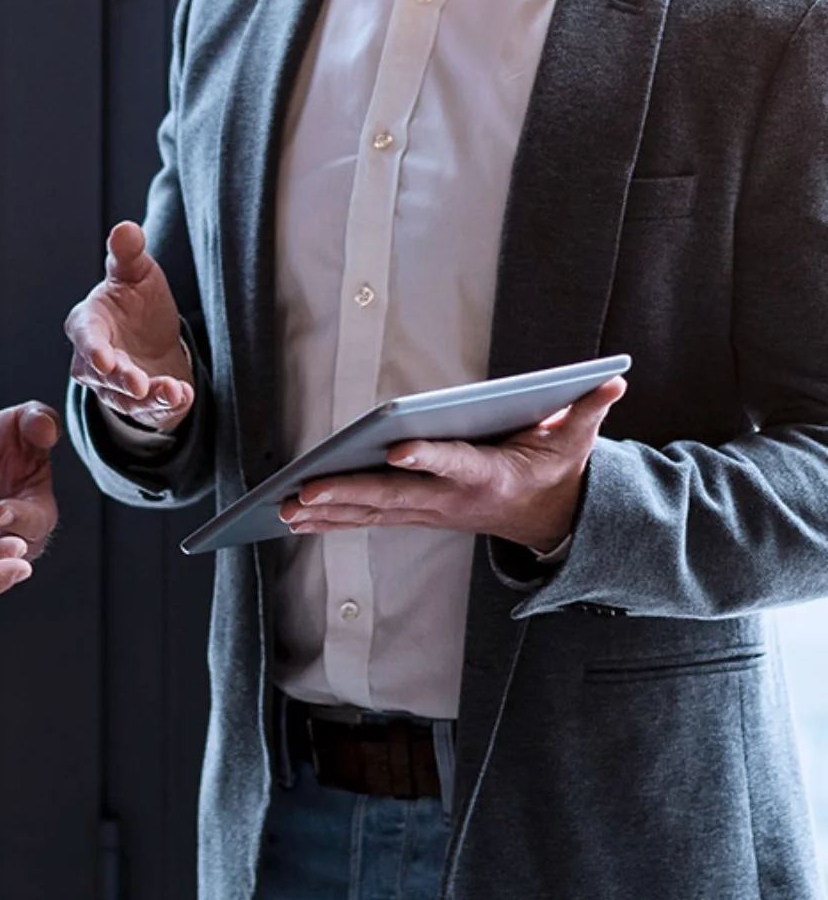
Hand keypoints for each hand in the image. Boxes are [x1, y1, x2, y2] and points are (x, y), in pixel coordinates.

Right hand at [64, 220, 194, 431]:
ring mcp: (113, 387)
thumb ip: (128, 253)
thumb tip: (125, 229)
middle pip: (103, 375)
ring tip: (172, 391)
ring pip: (126, 398)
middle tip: (140, 384)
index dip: (93, 349)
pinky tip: (183, 396)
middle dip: (122, 380)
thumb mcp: (135, 272)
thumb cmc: (135, 300)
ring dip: (150, 397)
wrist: (153, 336)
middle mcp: (93, 361)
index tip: (104, 359)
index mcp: (88, 324)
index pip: (85, 337)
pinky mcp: (137, 405)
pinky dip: (166, 406)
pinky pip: (148, 411)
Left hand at [280, 377, 627, 554]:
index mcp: (489, 473)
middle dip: (347, 495)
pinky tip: (297, 518)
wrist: (552, 520)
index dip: (428, 458)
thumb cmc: (555, 468)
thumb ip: (588, 410)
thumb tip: (614, 379)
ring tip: (285, 509)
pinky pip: (370, 518)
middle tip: (303, 494)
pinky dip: (333, 519)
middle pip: (395, 497)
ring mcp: (432, 511)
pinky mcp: (418, 515)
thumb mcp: (577, 440)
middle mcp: (453, 498)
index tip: (397, 450)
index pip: (455, 464)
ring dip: (329, 512)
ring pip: (374, 512)